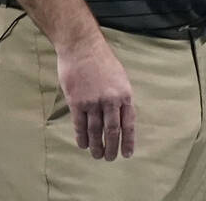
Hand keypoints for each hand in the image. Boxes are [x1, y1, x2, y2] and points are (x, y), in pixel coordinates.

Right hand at [55, 37, 135, 160]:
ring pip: (95, 131)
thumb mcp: (119, 77)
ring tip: (97, 155)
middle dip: (111, 147)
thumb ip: (120, 96)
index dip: (128, 141)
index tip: (127, 154)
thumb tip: (121, 116)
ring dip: (96, 146)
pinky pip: (80, 125)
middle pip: (112, 131)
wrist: (82, 47)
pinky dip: (82, 137)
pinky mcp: (77, 101)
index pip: (128, 124)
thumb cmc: (102, 60)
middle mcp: (110, 100)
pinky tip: (83, 145)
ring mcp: (93, 102)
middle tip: (109, 159)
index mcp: (124, 94)